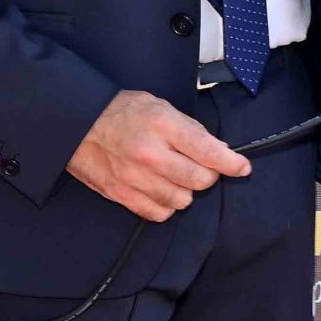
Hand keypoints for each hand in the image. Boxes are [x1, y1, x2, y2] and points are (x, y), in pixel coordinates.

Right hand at [67, 90, 249, 220]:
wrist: (78, 125)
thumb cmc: (123, 112)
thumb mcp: (160, 107)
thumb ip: (190, 129)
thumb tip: (219, 150)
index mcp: (163, 125)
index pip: (207, 150)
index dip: (231, 163)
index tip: (242, 168)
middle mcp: (150, 154)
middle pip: (199, 180)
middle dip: (208, 175)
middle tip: (201, 166)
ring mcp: (135, 177)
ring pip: (182, 201)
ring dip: (186, 191)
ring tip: (176, 176)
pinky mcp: (122, 195)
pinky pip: (159, 213)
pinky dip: (167, 205)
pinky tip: (161, 190)